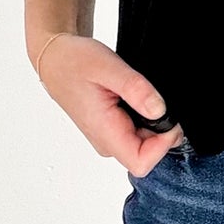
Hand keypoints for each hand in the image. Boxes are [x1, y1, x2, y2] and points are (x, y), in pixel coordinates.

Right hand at [34, 34, 186, 176]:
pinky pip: (139, 133)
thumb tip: (159, 111)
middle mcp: (107, 142)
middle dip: (161, 128)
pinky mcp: (112, 131)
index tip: (167, 115)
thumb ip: (135, 89)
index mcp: (104, 133)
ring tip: (138, 95)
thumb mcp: (108, 67)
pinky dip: (146, 116)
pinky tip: (135, 98)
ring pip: (147, 143)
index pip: (142, 163)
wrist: (57, 60)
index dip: (162, 143)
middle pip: (150, 153)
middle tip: (151, 97)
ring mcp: (110, 138)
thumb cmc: (74, 62)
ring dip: (153, 121)